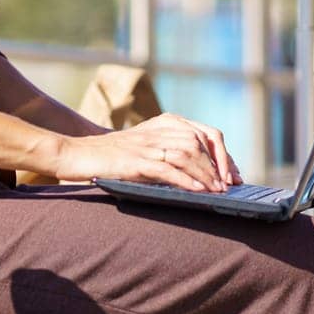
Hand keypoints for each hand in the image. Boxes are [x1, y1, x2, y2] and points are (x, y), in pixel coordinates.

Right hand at [52, 113, 242, 191]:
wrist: (79, 153)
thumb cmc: (115, 155)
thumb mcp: (148, 145)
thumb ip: (173, 149)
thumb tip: (207, 173)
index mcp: (167, 121)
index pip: (207, 133)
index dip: (224, 155)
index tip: (235, 176)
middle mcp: (160, 129)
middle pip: (202, 143)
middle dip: (220, 167)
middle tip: (230, 188)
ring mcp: (148, 144)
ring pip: (188, 155)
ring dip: (206, 175)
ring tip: (217, 192)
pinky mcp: (136, 160)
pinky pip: (167, 169)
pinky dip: (186, 180)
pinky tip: (197, 191)